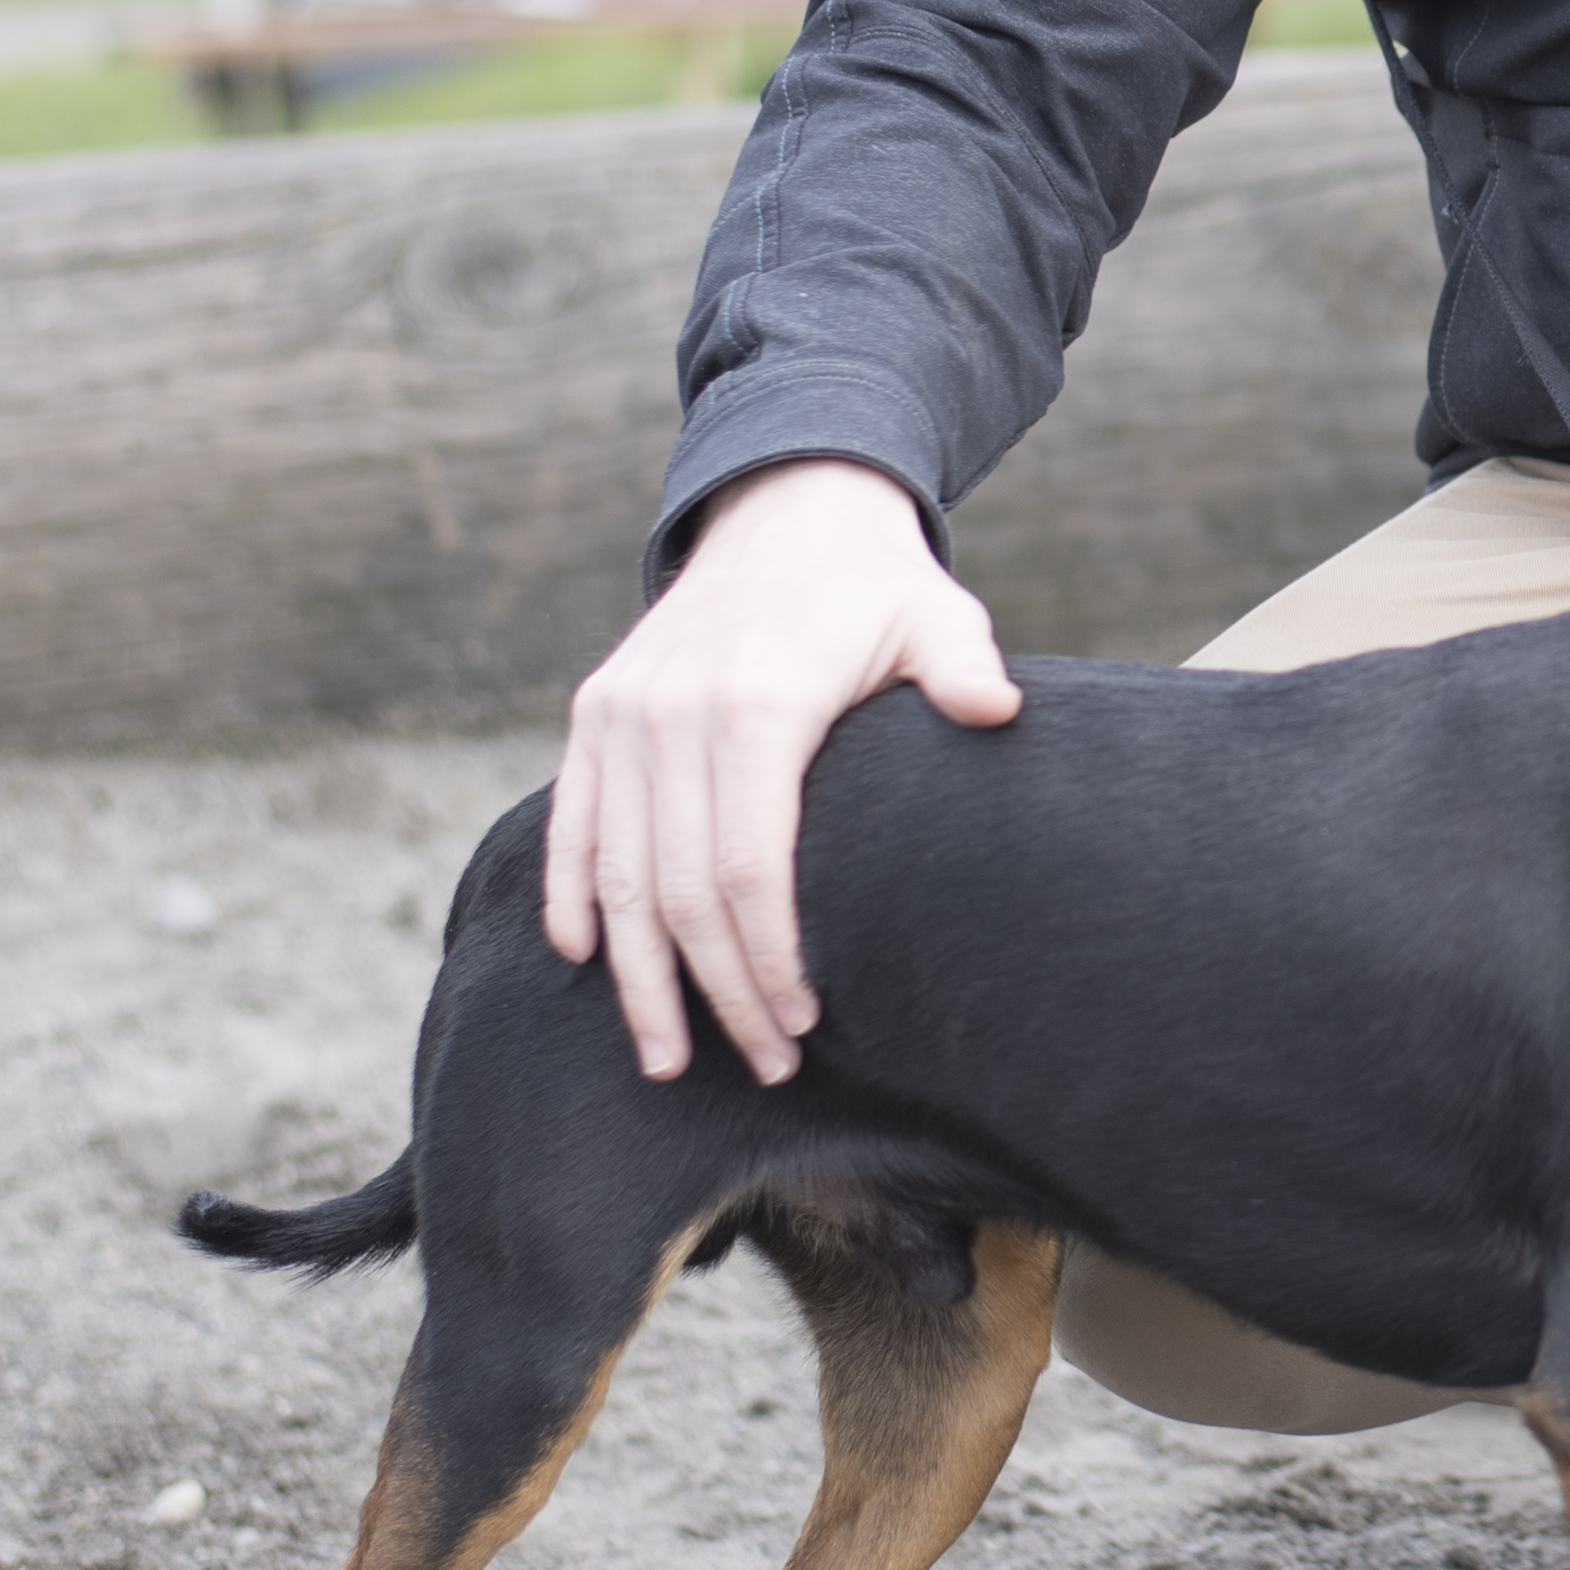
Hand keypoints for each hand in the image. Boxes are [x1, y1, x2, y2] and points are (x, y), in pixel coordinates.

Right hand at [545, 458, 1016, 1082]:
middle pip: (679, 892)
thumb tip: (997, 713)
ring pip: (614, 875)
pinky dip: (573, 897)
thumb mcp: (937, 616)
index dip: (767, 960)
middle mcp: (672, 713)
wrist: (787, 506)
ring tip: (668, 1056)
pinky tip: (589, 962)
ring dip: (639, 977)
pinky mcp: (595, 712)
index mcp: (757, 702)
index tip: (800, 1025)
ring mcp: (623, 714)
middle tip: (765, 1064)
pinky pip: (572, 824)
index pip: (747, 869)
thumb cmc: (878, 585)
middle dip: (718, 992)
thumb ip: (963, 671)